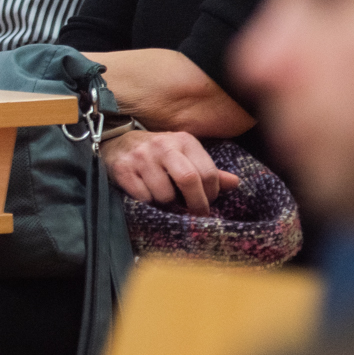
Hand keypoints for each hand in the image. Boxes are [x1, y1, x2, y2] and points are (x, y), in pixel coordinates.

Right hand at [101, 130, 239, 214]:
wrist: (118, 142)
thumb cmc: (158, 153)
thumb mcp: (185, 155)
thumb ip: (208, 170)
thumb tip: (235, 183)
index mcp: (184, 141)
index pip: (208, 173)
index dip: (211, 194)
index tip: (207, 202)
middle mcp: (163, 146)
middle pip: (189, 179)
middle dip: (195, 203)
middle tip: (195, 213)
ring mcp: (141, 157)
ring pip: (164, 194)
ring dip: (166, 203)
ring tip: (164, 197)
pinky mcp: (123, 169)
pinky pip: (142, 197)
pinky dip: (146, 201)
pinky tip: (145, 193)